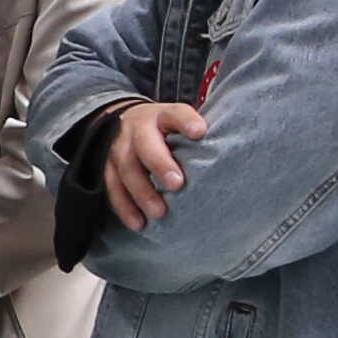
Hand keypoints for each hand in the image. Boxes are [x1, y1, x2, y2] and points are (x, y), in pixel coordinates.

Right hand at [105, 99, 204, 231]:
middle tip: (177, 184)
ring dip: (142, 192)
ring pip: (126, 170)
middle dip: (160, 164)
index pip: (174, 114)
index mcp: (160, 116)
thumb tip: (231, 154)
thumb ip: (194, 133)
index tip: (200, 132)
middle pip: (145, 145)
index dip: (186, 121)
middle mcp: (136, 129)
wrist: (122, 123)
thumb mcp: (176, 122)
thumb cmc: (162, 129)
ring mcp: (118, 149)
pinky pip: (113, 188)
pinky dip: (125, 207)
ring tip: (158, 212)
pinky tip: (138, 223)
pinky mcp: (107, 168)